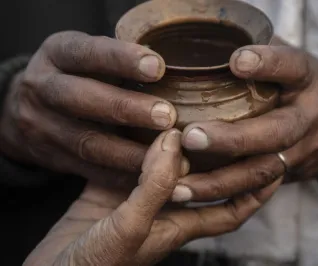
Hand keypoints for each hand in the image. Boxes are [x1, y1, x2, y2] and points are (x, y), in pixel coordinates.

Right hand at [0, 31, 179, 186]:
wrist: (25, 107)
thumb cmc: (76, 74)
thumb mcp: (88, 56)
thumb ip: (119, 58)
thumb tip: (169, 66)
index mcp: (56, 54)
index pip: (86, 53)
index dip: (121, 59)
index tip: (157, 67)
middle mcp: (42, 88)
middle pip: (80, 99)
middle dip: (126, 108)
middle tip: (167, 116)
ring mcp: (43, 126)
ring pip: (86, 143)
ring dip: (130, 151)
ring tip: (166, 153)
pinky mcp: (53, 158)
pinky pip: (90, 171)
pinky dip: (124, 176)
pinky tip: (152, 175)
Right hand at [23, 130, 281, 265]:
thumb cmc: (95, 265)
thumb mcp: (130, 228)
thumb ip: (153, 187)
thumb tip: (173, 140)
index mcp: (178, 226)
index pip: (232, 209)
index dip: (257, 191)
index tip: (277, 166)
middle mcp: (164, 210)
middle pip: (206, 183)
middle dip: (228, 161)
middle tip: (245, 128)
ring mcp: (138, 199)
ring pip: (171, 168)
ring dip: (185, 148)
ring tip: (200, 117)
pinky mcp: (112, 190)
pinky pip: (133, 162)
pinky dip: (141, 144)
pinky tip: (144, 122)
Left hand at [174, 40, 317, 201]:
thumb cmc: (317, 88)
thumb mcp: (301, 64)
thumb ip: (269, 53)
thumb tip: (218, 42)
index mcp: (310, 80)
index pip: (292, 67)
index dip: (268, 64)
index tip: (237, 61)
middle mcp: (307, 119)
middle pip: (274, 132)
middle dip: (232, 138)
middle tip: (191, 137)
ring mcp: (300, 152)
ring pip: (262, 171)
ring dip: (219, 181)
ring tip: (180, 185)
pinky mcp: (291, 174)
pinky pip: (257, 188)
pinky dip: (225, 194)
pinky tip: (192, 195)